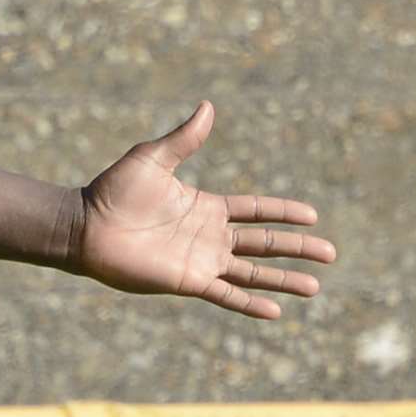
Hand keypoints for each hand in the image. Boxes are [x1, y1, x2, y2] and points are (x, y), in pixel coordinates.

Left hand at [76, 101, 333, 318]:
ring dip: (283, 279)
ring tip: (315, 287)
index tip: (313, 215)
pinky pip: (226, 294)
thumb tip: (208, 105)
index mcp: (205, 206)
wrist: (84, 226)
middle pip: (263, 242)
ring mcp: (200, 260)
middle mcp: (208, 235)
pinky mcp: (187, 281)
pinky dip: (249, 303)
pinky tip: (275, 311)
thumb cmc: (113, 190)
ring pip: (252, 272)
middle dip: (297, 247)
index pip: (255, 210)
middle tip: (331, 253)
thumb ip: (184, 139)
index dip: (284, 212)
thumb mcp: (153, 158)